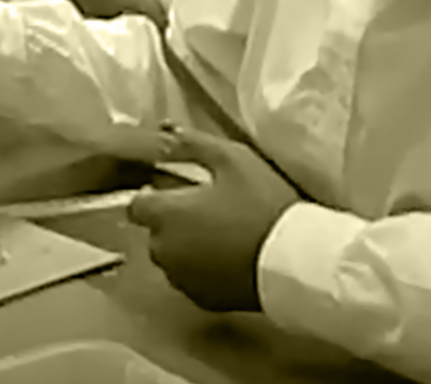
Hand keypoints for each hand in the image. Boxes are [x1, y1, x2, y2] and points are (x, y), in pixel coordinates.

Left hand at [128, 129, 299, 312]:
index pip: (136, 205)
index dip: (154, 194)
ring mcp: (182, 279)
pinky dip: (200, 268)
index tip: (179, 189)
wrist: (294, 260)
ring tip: (220, 231)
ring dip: (184, 244)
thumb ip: (192, 144)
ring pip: (171, 257)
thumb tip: (166, 130)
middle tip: (207, 207)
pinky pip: (190, 278)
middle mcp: (164, 250)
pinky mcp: (202, 300)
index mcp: (166, 214)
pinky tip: (228, 256)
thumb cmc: (260, 203)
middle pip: (154, 231)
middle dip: (171, 219)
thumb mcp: (231, 159)